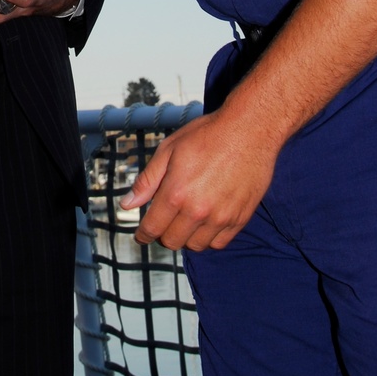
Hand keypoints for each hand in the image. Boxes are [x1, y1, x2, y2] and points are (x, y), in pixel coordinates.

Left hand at [118, 110, 278, 251]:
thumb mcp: (168, 150)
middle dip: (163, 234)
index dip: (143, 234)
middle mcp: (197, 210)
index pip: (152, 229)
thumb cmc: (206, 135)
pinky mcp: (240, 218)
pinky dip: (209, 238)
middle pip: (172, 241)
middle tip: (165, 221)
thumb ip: (147, 181)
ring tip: (186, 220)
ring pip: (195, 245)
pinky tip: (206, 222)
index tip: (142, 234)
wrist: (249, 130)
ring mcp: (221, 217)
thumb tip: (127, 205)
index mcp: (175, 193)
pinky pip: (219, 243)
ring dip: (186, 237)